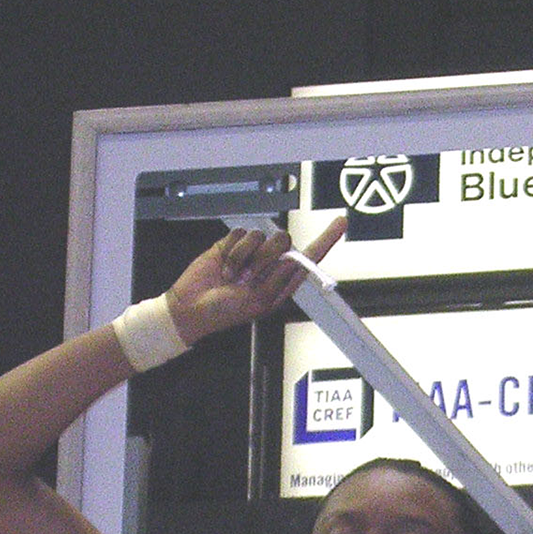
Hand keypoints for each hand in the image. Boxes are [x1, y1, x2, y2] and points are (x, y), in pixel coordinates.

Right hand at [164, 217, 346, 344]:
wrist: (191, 306)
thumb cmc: (226, 311)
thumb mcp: (259, 302)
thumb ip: (279, 280)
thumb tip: (293, 259)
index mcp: (283, 280)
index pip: (310, 257)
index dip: (326, 239)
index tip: (341, 222)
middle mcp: (271, 264)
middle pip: (284, 242)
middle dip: (266, 258)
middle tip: (249, 278)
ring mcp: (252, 252)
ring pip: (261, 236)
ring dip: (244, 257)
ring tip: (233, 276)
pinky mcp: (233, 243)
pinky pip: (240, 234)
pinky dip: (231, 251)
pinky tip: (224, 266)